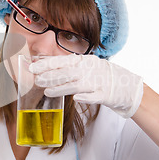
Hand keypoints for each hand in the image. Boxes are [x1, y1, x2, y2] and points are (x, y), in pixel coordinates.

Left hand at [29, 55, 143, 118]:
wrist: (126, 84)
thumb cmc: (101, 74)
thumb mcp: (86, 65)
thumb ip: (69, 66)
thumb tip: (47, 66)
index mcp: (84, 61)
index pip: (62, 61)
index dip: (47, 64)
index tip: (33, 67)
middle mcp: (89, 70)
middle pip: (67, 73)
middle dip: (50, 77)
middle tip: (36, 80)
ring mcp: (97, 83)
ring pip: (76, 85)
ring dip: (61, 88)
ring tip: (47, 91)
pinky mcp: (104, 95)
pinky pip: (93, 96)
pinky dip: (85, 97)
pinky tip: (75, 98)